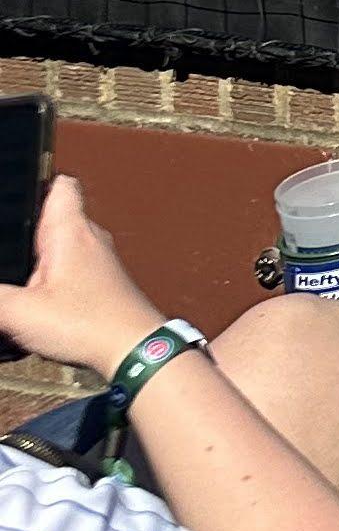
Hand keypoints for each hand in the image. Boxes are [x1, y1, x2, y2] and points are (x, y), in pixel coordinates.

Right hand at [0, 174, 168, 378]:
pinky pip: (69, 266)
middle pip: (53, 217)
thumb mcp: (20, 312)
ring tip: (12, 272)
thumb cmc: (88, 324)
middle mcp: (89, 238)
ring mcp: (98, 259)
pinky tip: (32, 297)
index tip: (13, 189)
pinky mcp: (100, 282)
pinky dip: (49, 275)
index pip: (59, 185)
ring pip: (60, 244)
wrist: (133, 349)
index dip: (37, 181)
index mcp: (70, 231)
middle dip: (24, 227)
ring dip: (37, 255)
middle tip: (4, 241)